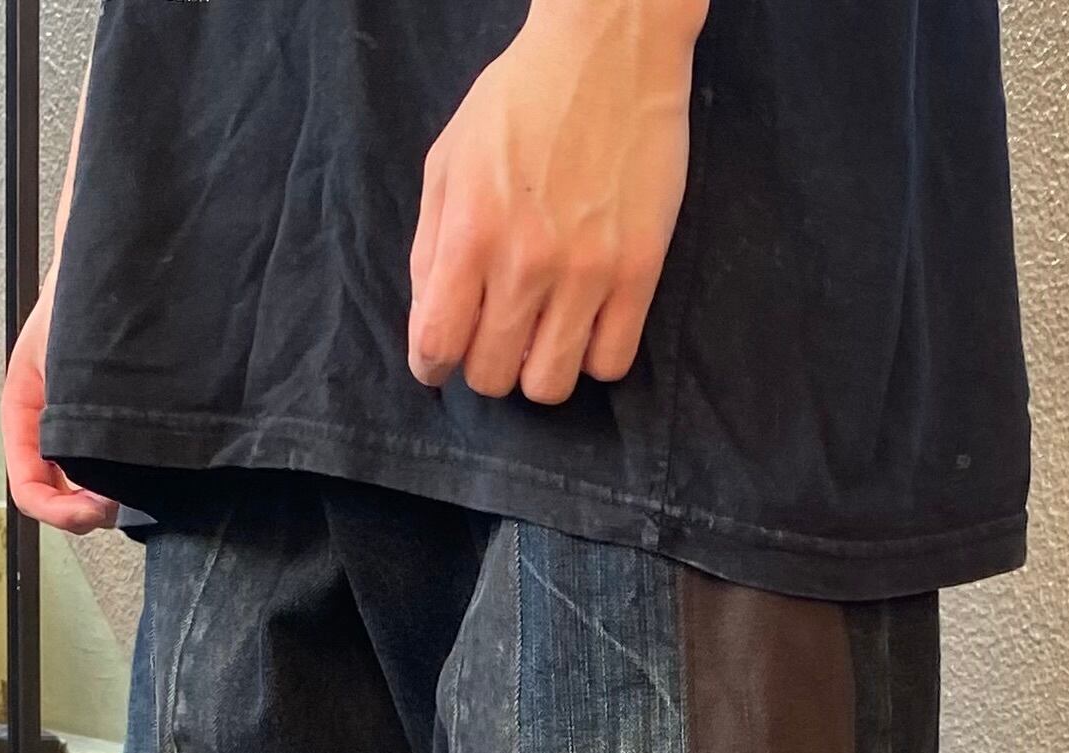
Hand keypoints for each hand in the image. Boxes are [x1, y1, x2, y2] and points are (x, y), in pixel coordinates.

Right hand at [3, 286, 117, 531]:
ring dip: (105, 498)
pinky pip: (106, 471)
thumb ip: (64, 410)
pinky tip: (143, 473)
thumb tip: (83, 467)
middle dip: (85, 510)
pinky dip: (122, 482)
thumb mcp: (62, 356)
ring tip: (132, 490)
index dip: (59, 512)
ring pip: (80, 489)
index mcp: (23, 410)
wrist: (113, 274)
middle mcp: (46, 426)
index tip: (93, 511)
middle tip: (117, 506)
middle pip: (55, 497)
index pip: (28, 487)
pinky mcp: (104, 428)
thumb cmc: (82, 301)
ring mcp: (74, 429)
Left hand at [408, 0, 704, 405]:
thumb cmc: (520, 101)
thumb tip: (428, 327)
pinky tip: (585, 324)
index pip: (437, 344)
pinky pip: (611, 363)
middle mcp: (527, 261)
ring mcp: (588, 271)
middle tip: (496, 334)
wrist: (608, 51)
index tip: (439, 361)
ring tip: (542, 335)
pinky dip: (592, 356)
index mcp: (470, 232)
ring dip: (538, 370)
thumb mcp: (448, 161)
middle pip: (493, 376)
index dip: (430, 365)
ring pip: (551, 385)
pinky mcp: (639, 272)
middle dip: (485, 364)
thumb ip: (430, 249)